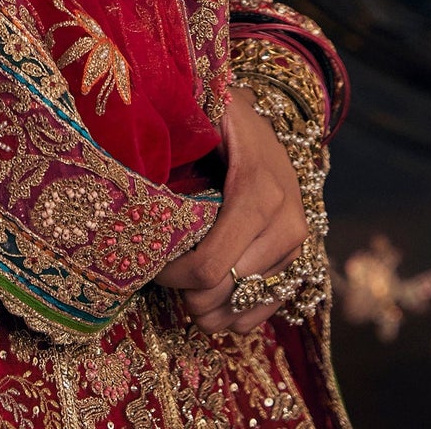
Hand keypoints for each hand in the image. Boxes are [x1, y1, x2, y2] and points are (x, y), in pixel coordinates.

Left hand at [157, 90, 308, 334]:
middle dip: (186, 290)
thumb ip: (173, 137)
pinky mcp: (298, 258)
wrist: (262, 122)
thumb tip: (132, 162)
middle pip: (224, 290)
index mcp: (259, 190)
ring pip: (244, 306)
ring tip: (182, 287)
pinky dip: (235, 314)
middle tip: (162, 272)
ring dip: (208, 307)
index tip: (148, 259)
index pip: (210, 264)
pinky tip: (211, 303)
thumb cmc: (221, 117)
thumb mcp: (200, 116)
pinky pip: (267, 307)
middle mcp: (286, 222)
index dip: (171, 273)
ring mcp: (295, 244)